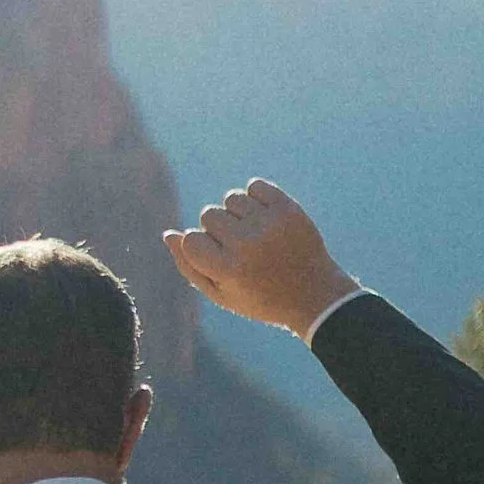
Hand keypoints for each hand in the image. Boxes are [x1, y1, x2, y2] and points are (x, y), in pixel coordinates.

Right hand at [163, 180, 357, 340]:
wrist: (314, 293)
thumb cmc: (260, 297)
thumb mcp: (220, 294)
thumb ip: (190, 266)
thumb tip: (169, 234)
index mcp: (228, 269)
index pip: (191, 239)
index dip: (201, 247)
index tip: (219, 259)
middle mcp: (247, 244)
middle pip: (209, 214)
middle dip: (219, 229)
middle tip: (239, 248)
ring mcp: (269, 224)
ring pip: (231, 198)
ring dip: (237, 212)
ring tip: (253, 231)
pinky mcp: (288, 209)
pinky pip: (255, 186)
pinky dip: (256, 197)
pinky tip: (264, 217)